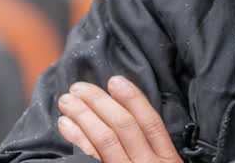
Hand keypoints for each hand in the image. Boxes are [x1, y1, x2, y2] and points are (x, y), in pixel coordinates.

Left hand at [56, 76, 182, 162]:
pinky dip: (78, 138)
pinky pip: (91, 159)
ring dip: (84, 115)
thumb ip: (153, 151)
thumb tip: (129, 118)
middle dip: (100, 102)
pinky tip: (66, 126)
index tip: (115, 80)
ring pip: (105, 139)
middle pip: (124, 126)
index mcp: (167, 161)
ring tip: (67, 101)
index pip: (150, 122)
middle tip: (79, 88)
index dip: (133, 99)